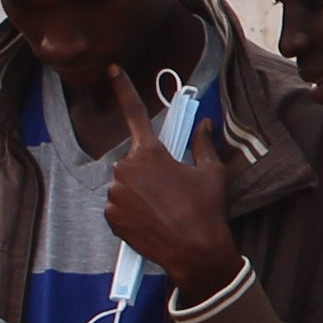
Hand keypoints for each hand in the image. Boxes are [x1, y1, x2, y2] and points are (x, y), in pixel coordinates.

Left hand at [101, 67, 242, 297]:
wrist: (194, 252)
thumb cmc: (205, 210)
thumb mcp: (212, 172)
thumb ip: (204, 144)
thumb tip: (206, 125)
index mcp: (149, 152)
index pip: (133, 112)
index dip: (123, 88)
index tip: (111, 70)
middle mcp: (126, 168)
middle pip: (133, 158)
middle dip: (147, 168)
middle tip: (170, 188)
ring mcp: (115, 194)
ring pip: (124, 183)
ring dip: (138, 190)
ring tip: (162, 208)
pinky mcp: (110, 216)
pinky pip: (118, 205)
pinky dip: (130, 209)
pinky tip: (151, 220)